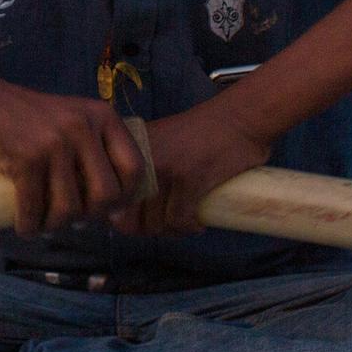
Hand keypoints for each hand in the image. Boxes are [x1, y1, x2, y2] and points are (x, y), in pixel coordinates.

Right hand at [0, 63, 144, 233]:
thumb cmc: (29, 117)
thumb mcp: (74, 117)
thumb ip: (95, 147)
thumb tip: (112, 203)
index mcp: (102, 117)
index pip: (134, 168)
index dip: (125, 196)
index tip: (107, 207)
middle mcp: (82, 128)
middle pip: (106, 195)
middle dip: (90, 216)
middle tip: (73, 217)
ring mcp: (54, 144)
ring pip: (70, 208)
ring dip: (56, 225)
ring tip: (46, 223)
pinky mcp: (25, 160)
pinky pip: (34, 209)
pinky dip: (29, 226)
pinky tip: (26, 227)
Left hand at [112, 97, 272, 236]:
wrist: (238, 120)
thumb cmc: (200, 133)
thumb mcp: (158, 142)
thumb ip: (140, 167)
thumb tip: (121, 211)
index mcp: (128, 149)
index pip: (113, 199)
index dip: (125, 218)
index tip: (143, 221)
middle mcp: (139, 159)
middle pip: (130, 217)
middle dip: (148, 230)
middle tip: (167, 226)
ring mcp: (163, 169)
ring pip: (155, 222)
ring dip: (171, 231)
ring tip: (184, 223)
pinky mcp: (189, 180)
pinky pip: (179, 220)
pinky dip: (189, 228)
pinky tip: (198, 223)